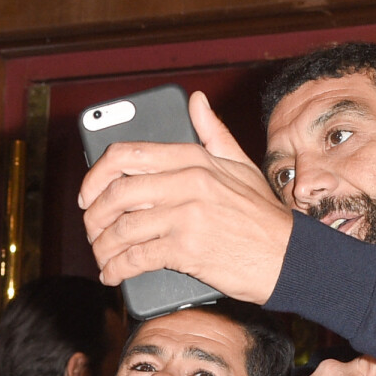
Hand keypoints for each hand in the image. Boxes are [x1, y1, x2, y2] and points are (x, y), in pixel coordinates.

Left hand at [79, 91, 293, 304]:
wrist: (288, 258)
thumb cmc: (263, 216)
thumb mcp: (240, 166)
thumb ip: (213, 133)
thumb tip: (195, 101)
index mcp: (195, 159)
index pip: (127, 155)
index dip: (96, 175)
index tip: (87, 193)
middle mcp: (188, 183)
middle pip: (117, 193)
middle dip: (94, 217)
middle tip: (91, 231)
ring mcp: (186, 216)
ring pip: (123, 228)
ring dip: (103, 248)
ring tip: (102, 257)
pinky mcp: (187, 250)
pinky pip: (137, 258)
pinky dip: (118, 269)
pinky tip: (114, 275)